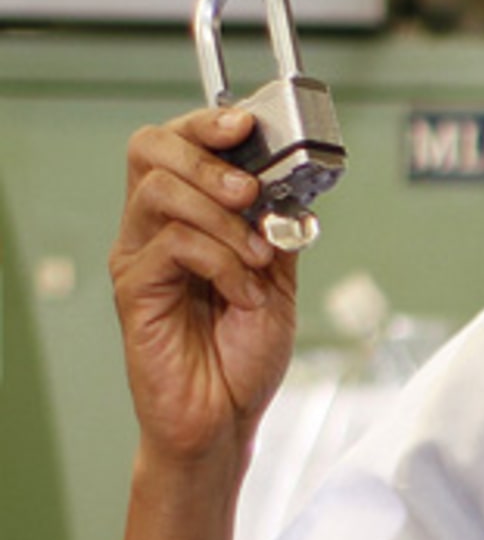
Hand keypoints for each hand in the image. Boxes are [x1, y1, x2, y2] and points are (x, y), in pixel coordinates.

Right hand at [110, 107, 297, 471]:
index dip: (207, 122)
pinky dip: (223, 262)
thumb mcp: (280, 278)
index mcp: (189, 217)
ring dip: (224, 218)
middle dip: (209, 159)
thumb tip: (293, 182)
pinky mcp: (136, 291)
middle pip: (151, 149)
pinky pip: (173, 247)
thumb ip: (279, 228)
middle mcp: (155, 229)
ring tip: (257, 257)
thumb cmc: (243, 354)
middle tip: (249, 192)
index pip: (176, 143)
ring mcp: (141, 258)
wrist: (226, 417)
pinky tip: (245, 294)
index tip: (246, 125)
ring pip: (162, 192)